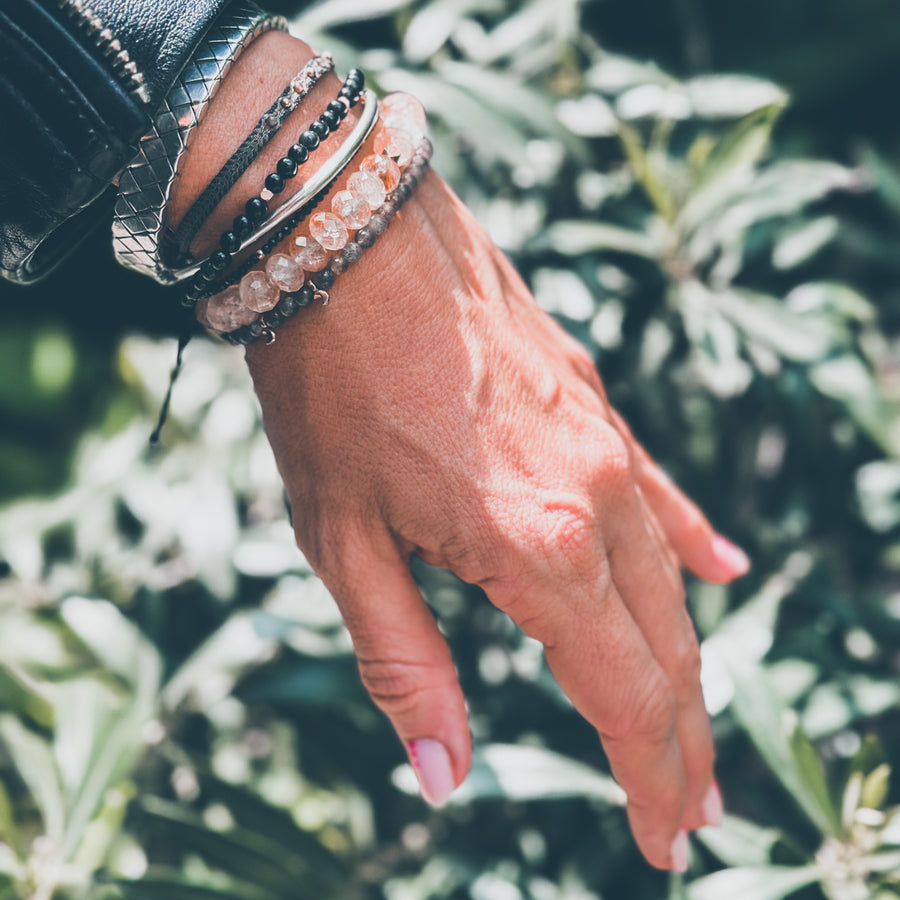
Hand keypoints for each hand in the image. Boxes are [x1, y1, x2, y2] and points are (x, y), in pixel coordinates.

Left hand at [245, 171, 748, 870]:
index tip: (667, 841)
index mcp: (537, 546)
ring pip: (668, 577)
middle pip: (665, 646)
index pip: (623, 692)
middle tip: (696, 808)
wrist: (350, 243)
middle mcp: (596, 499)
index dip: (649, 776)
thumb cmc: (331, 393)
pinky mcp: (591, 404)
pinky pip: (657, 492)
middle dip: (681, 736)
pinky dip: (689, 542)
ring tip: (696, 724)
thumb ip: (403, 664)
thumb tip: (442, 775)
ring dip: (685, 655)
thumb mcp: (344, 544)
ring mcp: (604, 445)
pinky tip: (723, 568)